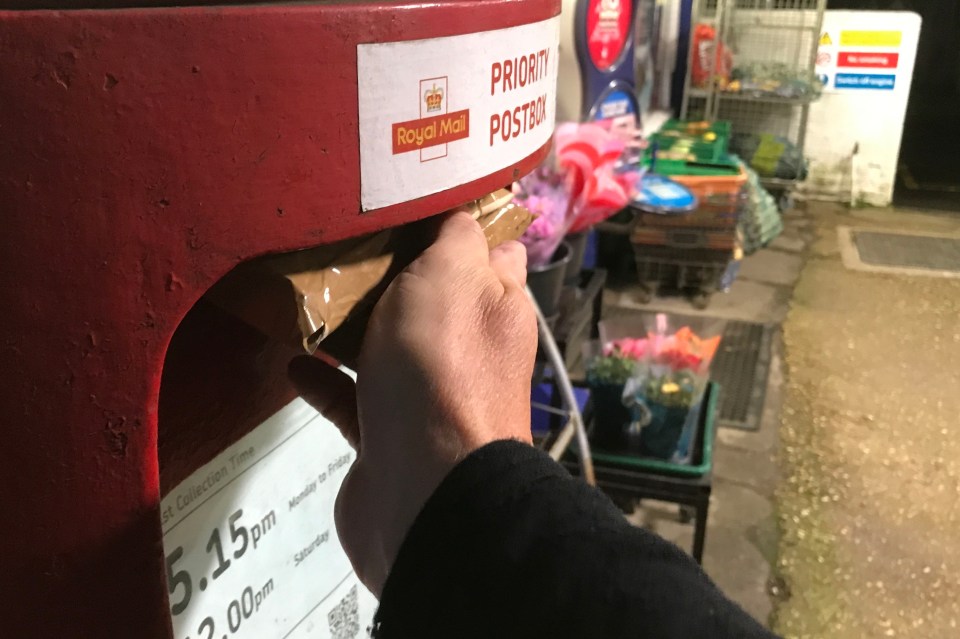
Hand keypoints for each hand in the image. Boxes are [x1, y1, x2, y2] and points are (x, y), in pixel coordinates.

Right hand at [289, 212, 536, 595]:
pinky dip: (326, 380)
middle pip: (433, 300)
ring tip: (310, 294)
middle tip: (345, 241)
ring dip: (355, 326)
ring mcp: (430, 397)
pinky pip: (353, 399)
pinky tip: (296, 362)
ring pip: (390, 348)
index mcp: (498, 307)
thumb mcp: (453, 275)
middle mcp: (471, 350)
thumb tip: (463, 214)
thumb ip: (456, 238)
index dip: (461, 224)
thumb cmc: (442, 366)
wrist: (425, 488)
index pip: (491, 253)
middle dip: (396, 273)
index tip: (412, 198)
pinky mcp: (389, 437)